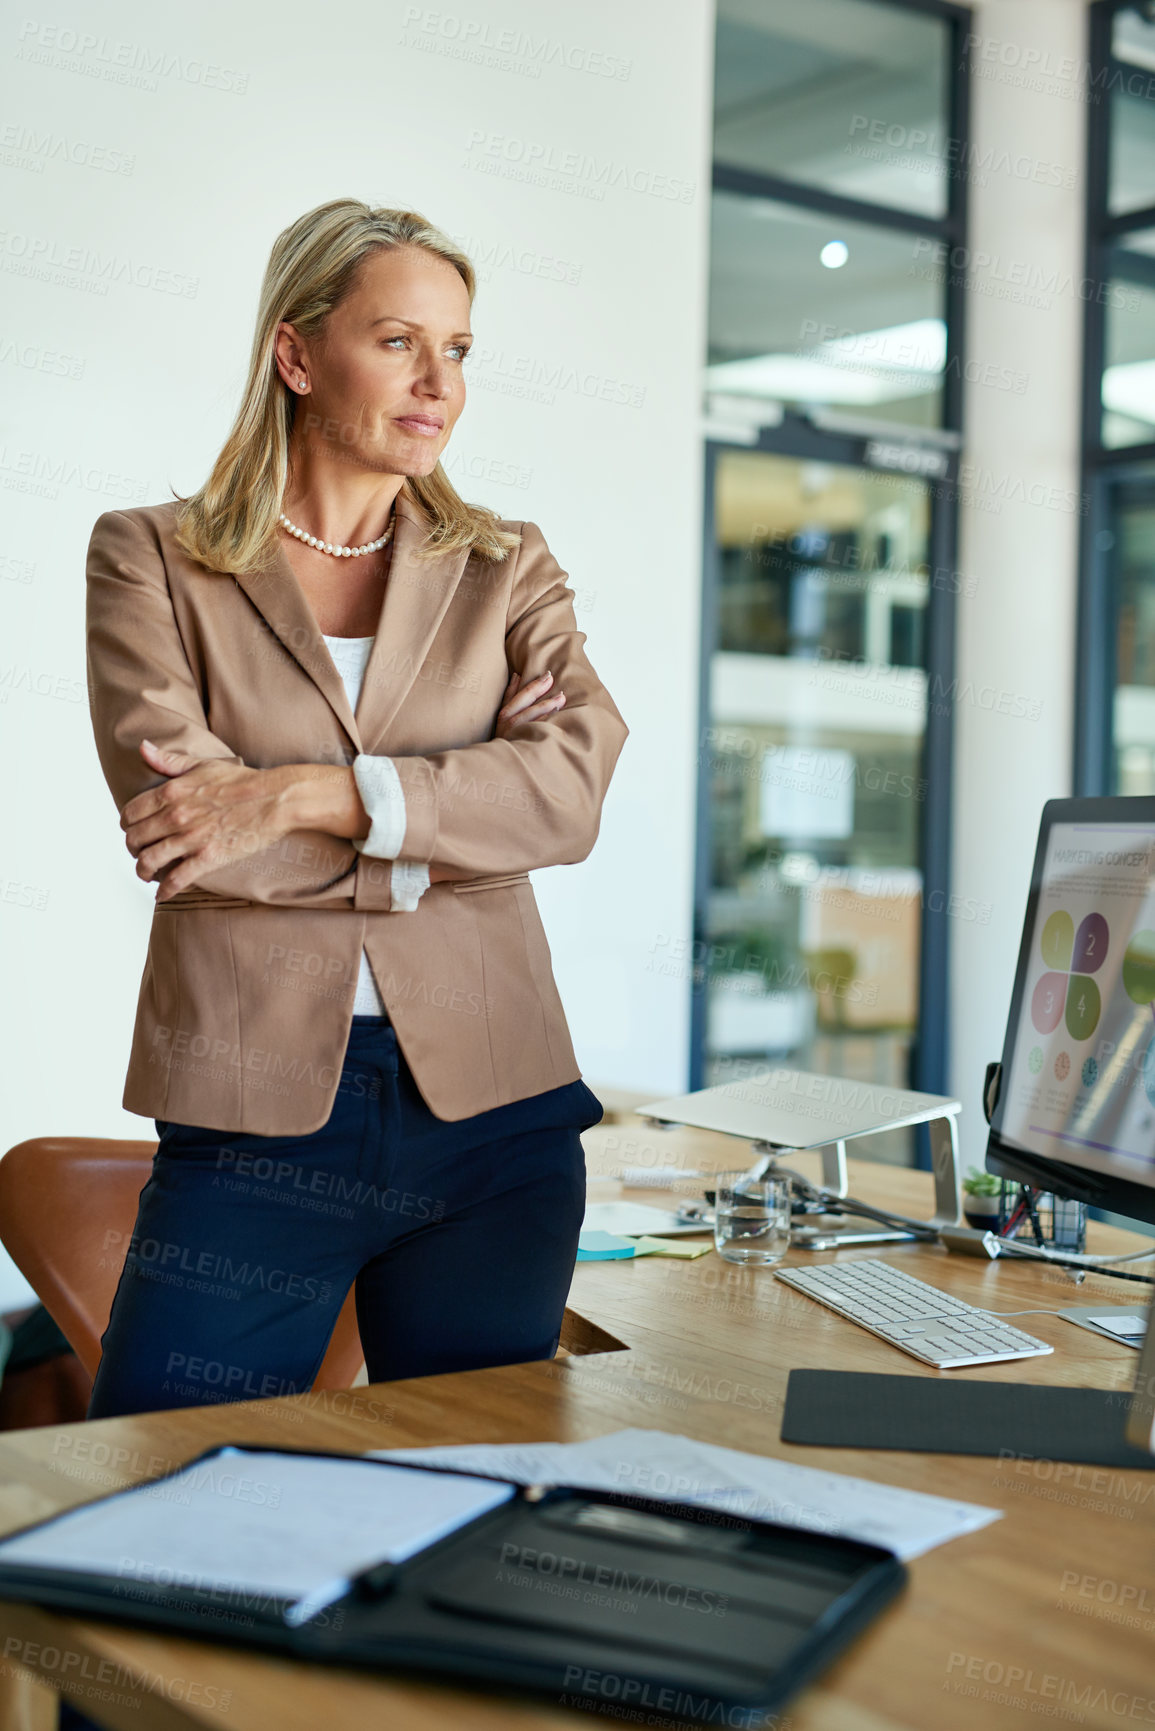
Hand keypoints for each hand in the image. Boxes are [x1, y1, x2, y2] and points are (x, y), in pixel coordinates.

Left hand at [123, 740, 291, 903]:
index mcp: (172, 792)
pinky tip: (162, 894)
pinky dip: (165, 890)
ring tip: (146, 874)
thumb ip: (169, 760)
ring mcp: (191, 838)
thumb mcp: (202, 764)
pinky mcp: (208, 857)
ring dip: (143, 871)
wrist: (275, 799)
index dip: (126, 825)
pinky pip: (177, 879)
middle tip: (139, 853)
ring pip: (149, 861)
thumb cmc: (242, 781)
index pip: (130, 813)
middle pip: (135, 838)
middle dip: (132, 849)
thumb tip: (143, 747)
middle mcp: (176, 815)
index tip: (132, 830)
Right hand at [494, 669, 564, 739]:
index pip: (518, 695)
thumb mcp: (504, 716)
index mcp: (503, 715)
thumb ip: (510, 696)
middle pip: (523, 703)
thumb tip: (517, 675)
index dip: (533, 684)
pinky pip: (535, 732)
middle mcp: (506, 724)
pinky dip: (545, 723)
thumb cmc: (506, 738)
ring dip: (545, 706)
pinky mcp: (521, 746)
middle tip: (553, 680)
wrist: (504, 766)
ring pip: (529, 717)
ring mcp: (513, 735)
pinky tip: (556, 717)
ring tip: (561, 697)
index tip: (548, 675)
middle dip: (538, 690)